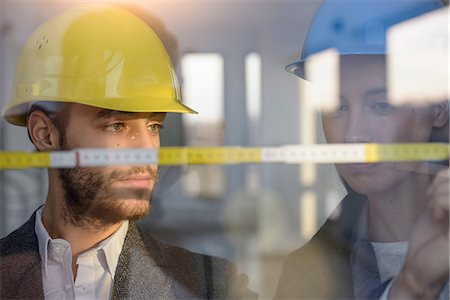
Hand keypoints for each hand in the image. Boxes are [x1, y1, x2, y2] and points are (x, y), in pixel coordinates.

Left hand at [390, 168, 448, 299]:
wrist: (421, 265)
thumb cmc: (431, 236)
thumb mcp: (441, 204)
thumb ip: (448, 186)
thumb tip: (448, 162)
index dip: (449, 173)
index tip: (436, 185)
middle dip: (443, 180)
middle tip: (431, 196)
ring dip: (438, 193)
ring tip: (433, 208)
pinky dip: (439, 201)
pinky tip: (436, 215)